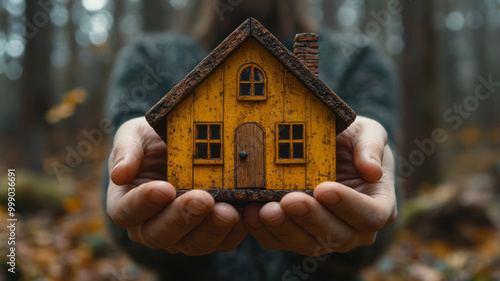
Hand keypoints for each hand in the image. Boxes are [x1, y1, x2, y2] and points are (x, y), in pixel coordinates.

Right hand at [106, 117, 247, 255]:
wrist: (180, 145)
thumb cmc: (152, 140)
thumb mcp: (135, 134)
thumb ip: (127, 150)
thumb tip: (119, 174)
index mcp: (125, 201)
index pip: (125, 212)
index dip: (143, 203)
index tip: (164, 189)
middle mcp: (148, 225)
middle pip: (158, 234)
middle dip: (182, 218)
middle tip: (203, 199)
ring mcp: (178, 234)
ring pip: (190, 244)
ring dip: (210, 230)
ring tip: (228, 211)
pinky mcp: (206, 234)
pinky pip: (218, 243)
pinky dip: (232, 233)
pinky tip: (244, 216)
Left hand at [243, 117, 396, 255]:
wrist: (330, 149)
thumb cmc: (353, 141)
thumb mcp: (368, 132)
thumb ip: (372, 147)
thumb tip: (372, 170)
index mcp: (378, 205)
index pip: (370, 215)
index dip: (347, 205)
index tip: (323, 188)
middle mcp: (355, 229)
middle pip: (337, 235)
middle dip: (311, 219)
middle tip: (289, 200)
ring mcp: (326, 236)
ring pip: (308, 244)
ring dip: (285, 229)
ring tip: (265, 210)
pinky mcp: (299, 236)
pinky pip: (282, 241)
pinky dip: (265, 231)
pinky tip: (251, 214)